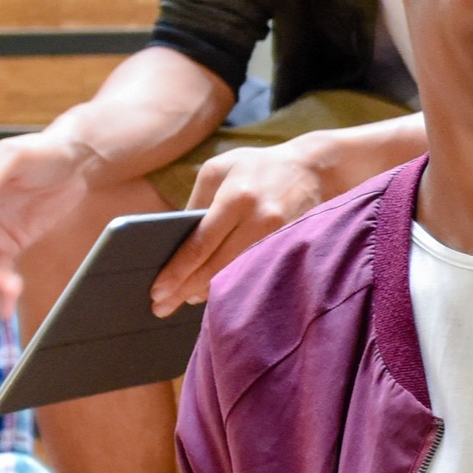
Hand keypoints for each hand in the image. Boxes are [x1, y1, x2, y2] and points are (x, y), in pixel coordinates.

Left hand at [150, 139, 332, 315]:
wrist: (314, 167)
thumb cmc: (257, 166)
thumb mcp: (220, 169)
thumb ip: (196, 202)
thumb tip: (176, 241)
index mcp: (236, 197)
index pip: (201, 244)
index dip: (178, 271)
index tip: (157, 290)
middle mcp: (259, 219)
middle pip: (216, 266)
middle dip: (185, 289)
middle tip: (161, 306)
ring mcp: (278, 237)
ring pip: (235, 275)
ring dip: (207, 291)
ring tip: (184, 299)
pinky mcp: (289, 247)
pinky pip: (253, 272)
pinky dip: (231, 283)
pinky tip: (214, 289)